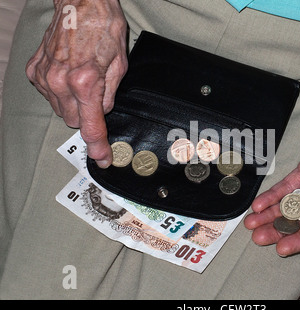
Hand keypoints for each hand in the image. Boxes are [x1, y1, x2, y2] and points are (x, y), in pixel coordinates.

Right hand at [26, 0, 127, 167]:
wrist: (81, 3)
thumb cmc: (103, 27)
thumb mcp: (120, 64)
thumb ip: (110, 95)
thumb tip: (102, 113)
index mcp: (85, 82)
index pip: (91, 126)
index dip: (99, 146)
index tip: (103, 158)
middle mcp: (60, 82)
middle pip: (75, 121)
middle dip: (88, 115)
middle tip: (96, 94)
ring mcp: (44, 77)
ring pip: (61, 110)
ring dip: (74, 103)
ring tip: (83, 78)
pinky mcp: (35, 70)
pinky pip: (48, 95)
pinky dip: (60, 92)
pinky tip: (68, 74)